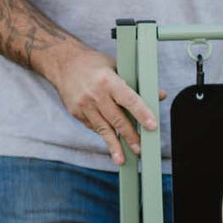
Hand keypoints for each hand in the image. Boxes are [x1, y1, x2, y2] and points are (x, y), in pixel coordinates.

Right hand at [45, 45, 165, 165]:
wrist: (63, 64)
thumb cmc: (93, 64)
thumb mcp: (116, 66)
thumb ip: (137, 83)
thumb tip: (159, 95)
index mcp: (108, 80)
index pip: (129, 100)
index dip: (142, 114)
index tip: (152, 126)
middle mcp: (95, 94)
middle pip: (117, 119)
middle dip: (130, 136)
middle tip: (140, 149)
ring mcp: (84, 105)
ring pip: (103, 129)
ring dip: (114, 145)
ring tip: (122, 158)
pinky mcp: (76, 113)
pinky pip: (94, 127)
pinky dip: (104, 133)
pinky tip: (111, 140)